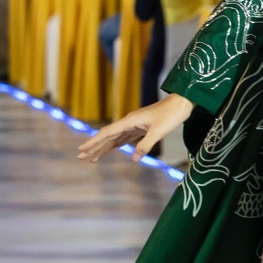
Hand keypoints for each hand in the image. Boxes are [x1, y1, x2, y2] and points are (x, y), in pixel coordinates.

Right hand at [77, 94, 193, 162]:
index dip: (94, 142)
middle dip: (94, 147)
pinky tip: (111, 150)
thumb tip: (134, 158)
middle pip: (107, 136)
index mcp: (130, 121)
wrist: (181, 104)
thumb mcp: (158, 132)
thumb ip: (146, 145)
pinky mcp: (141, 128)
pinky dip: (116, 145)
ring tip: (93, 158)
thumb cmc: (171, 115)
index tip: (82, 149)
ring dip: (103, 148)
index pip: (107, 133)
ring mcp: (134, 125)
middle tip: (81, 157)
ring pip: (115, 138)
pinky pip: (124, 138)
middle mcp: (129, 123)